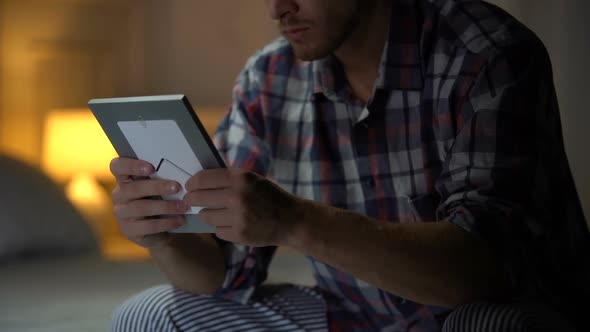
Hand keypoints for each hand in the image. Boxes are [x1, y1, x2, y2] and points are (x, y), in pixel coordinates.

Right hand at [110, 157, 189, 247]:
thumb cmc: (159, 200)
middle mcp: (119, 195)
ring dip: (165, 206)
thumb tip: (180, 170)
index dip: (131, 165)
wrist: (159, 229)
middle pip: (133, 188)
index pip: (117, 167)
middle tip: (177, 187)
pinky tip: (179, 220)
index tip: (151, 167)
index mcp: (124, 179)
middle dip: (157, 187)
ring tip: (183, 206)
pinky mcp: (129, 230)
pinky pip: (147, 226)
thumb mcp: (158, 187)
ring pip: (141, 208)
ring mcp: (122, 214)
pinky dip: (166, 223)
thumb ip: (161, 177)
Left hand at [184, 168, 301, 246]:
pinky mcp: (239, 234)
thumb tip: (199, 181)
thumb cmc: (270, 196)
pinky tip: (233, 224)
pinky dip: (222, 228)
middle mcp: (237, 196)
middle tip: (190, 201)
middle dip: (191, 199)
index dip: (192, 183)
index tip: (189, 186)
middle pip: (198, 198)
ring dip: (208, 215)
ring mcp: (238, 217)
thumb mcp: (252, 179)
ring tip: (219, 213)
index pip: (203, 179)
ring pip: (206, 216)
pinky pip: (218, 230)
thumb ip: (229, 179)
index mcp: (240, 178)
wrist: (292, 220)